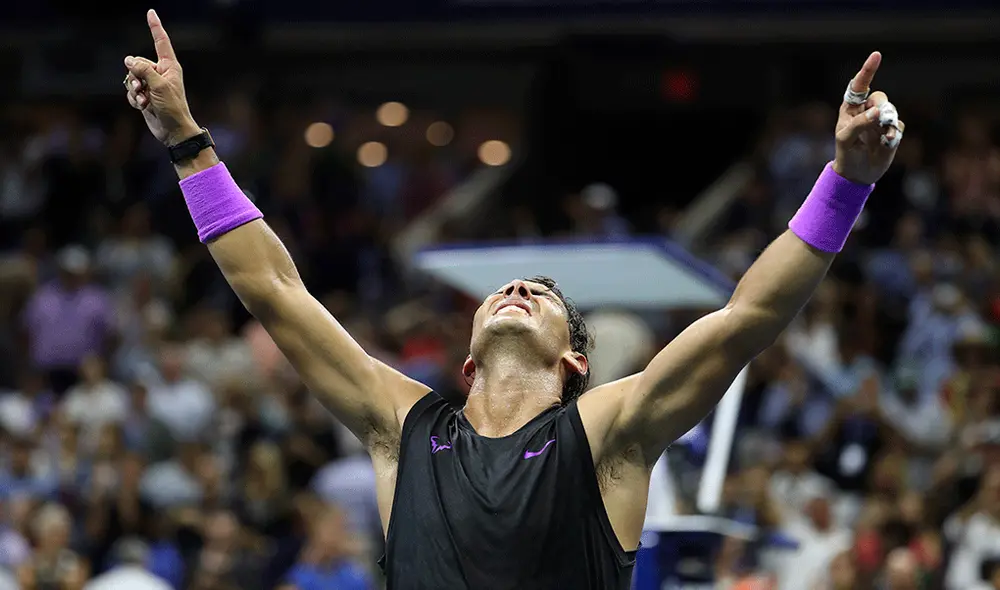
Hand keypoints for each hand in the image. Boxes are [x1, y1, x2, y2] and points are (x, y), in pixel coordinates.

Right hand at [123, 10, 200, 145]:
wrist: (172, 130)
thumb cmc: (172, 108)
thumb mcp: (159, 86)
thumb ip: (143, 70)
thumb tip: (128, 60)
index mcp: (169, 66)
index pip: (160, 42)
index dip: (155, 27)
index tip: (151, 12)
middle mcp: (160, 73)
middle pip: (137, 62)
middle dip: (136, 75)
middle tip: (143, 88)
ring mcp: (151, 84)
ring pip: (131, 77)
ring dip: (134, 89)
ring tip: (144, 99)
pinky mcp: (145, 95)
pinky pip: (130, 90)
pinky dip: (133, 98)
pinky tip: (142, 106)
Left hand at [833, 52, 905, 184]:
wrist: (858, 173)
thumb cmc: (846, 153)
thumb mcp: (846, 139)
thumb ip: (860, 123)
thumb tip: (878, 111)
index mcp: (851, 108)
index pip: (859, 86)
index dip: (868, 70)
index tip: (876, 55)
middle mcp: (867, 110)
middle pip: (880, 97)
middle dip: (881, 108)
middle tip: (877, 121)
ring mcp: (881, 119)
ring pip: (892, 111)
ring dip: (888, 124)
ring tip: (881, 139)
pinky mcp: (893, 130)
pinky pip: (899, 126)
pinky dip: (893, 135)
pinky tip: (885, 145)